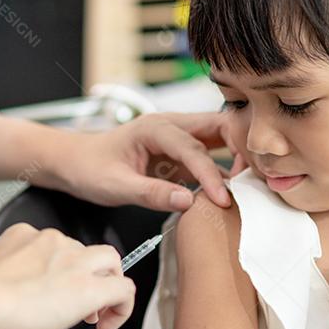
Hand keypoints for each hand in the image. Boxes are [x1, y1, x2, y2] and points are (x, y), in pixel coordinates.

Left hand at [0, 223, 135, 328]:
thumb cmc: (9, 321)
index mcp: (87, 288)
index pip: (124, 289)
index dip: (120, 308)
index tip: (102, 321)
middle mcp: (75, 259)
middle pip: (110, 259)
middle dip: (106, 277)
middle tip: (88, 298)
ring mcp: (50, 241)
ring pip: (74, 246)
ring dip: (69, 265)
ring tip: (47, 285)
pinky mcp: (26, 232)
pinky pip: (40, 239)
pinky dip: (36, 253)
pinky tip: (22, 269)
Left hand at [53, 112, 243, 211]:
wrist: (72, 161)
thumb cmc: (89, 168)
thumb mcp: (116, 186)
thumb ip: (152, 193)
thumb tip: (189, 203)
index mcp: (155, 128)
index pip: (194, 148)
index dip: (212, 175)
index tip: (225, 200)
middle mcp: (171, 126)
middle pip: (221, 125)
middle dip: (242, 147)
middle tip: (255, 178)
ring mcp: (177, 138)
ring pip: (220, 138)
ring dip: (238, 157)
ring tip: (252, 185)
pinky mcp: (179, 154)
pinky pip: (210, 157)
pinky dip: (225, 171)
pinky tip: (233, 191)